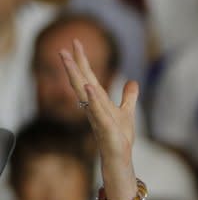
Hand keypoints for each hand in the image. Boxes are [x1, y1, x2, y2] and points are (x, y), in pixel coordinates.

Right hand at [59, 39, 138, 184]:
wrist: (119, 157)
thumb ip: (128, 96)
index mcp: (98, 100)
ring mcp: (96, 115)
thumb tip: (132, 81)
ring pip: (83, 93)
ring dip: (75, 77)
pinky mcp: (104, 127)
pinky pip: (97, 110)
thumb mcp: (127, 111)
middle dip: (72, 65)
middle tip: (63, 48)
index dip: (82, 60)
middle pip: (80, 81)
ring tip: (68, 61)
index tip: (76, 43)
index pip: (88, 76)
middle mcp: (93, 106)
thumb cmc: (119, 136)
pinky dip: (93, 98)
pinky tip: (89, 87)